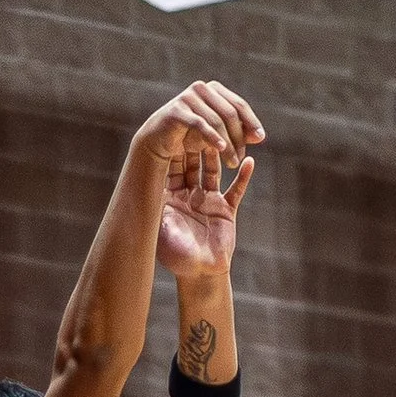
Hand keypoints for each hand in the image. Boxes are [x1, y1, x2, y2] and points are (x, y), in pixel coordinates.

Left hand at [142, 80, 261, 275]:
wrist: (201, 275)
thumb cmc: (178, 258)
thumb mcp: (162, 231)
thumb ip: (159, 210)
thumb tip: (146, 187)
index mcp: (170, 196)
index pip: (173, 164)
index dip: (176, 146)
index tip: (179, 127)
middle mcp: (189, 194)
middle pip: (193, 161)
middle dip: (197, 142)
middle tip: (203, 121)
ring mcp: (208, 200)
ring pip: (214, 169)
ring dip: (220, 153)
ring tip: (225, 133)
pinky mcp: (226, 210)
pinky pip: (236, 189)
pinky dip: (243, 176)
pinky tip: (249, 161)